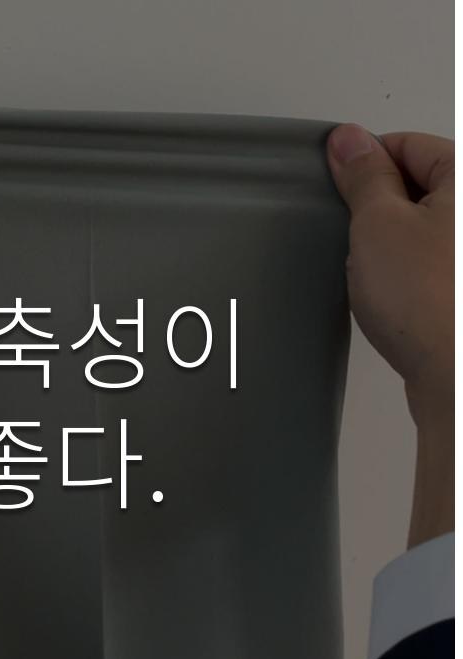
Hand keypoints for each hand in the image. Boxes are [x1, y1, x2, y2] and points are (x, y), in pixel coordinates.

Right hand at [327, 127, 453, 546]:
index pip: (411, 144)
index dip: (369, 161)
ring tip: (383, 279)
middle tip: (361, 239)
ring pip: (429, 232)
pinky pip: (437, 271)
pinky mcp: (462, 300)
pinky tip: (401, 305)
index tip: (340, 182)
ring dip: (399, 248)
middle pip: (424, 187)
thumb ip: (363, 175)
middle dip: (385, 208)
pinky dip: (415, 279)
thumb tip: (349, 141)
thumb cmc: (427, 302)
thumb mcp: (378, 222)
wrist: (456, 384)